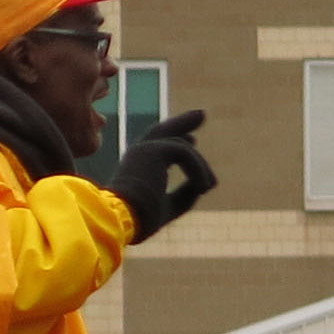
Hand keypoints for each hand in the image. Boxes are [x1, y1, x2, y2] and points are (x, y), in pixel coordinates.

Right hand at [106, 112, 216, 239]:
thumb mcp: (169, 206)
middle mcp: (138, 154)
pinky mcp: (152, 150)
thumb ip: (185, 193)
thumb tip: (204, 184)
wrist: (122, 219)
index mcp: (138, 166)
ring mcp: (143, 149)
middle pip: (163, 131)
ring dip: (200, 165)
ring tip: (211, 185)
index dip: (177, 140)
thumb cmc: (141, 219)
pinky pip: (185, 152)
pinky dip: (197, 169)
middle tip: (202, 114)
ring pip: (180, 145)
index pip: (158, 146)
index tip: (193, 139)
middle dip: (183, 122)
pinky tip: (204, 187)